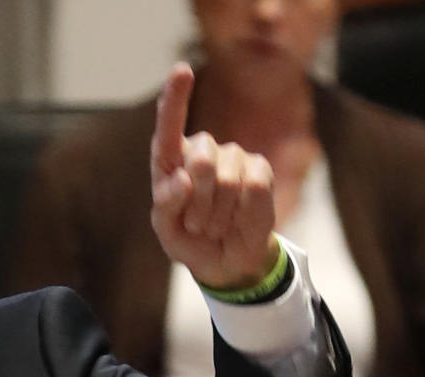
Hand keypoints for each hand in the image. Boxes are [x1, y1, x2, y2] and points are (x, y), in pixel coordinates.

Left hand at [150, 63, 277, 289]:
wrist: (225, 258)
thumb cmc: (189, 240)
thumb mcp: (167, 232)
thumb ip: (165, 208)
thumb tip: (181, 181)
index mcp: (171, 161)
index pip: (169, 127)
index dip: (175, 98)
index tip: (182, 70)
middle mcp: (201, 152)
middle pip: (201, 158)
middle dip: (198, 200)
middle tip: (196, 224)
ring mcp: (233, 157)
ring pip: (228, 178)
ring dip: (218, 213)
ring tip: (214, 226)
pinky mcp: (259, 170)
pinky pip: (254, 185)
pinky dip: (243, 212)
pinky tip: (237, 219)